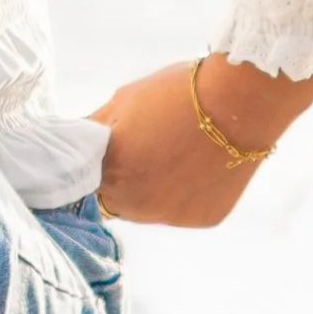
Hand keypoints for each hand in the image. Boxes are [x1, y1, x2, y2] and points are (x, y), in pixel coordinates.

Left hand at [86, 54, 312, 228]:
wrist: (242, 103)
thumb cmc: (178, 93)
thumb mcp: (124, 101)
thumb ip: (92, 130)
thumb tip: (70, 143)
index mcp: (110, 171)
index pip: (85, 183)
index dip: (94, 167)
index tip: (105, 154)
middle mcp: (136, 203)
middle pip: (114, 201)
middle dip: (120, 180)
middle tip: (143, 150)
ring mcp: (170, 216)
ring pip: (145, 211)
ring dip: (148, 192)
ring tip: (171, 156)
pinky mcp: (202, 220)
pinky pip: (180, 212)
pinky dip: (183, 196)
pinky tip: (196, 168)